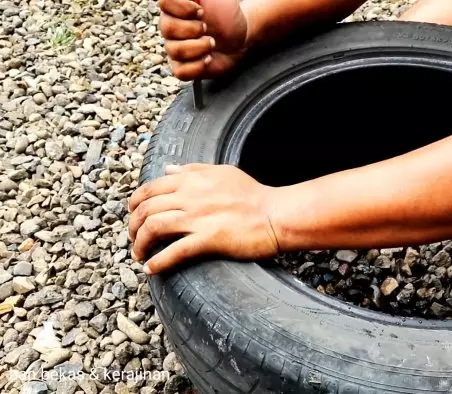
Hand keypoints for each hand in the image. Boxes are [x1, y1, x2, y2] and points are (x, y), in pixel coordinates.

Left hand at [128, 164, 279, 274]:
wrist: (276, 214)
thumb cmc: (253, 195)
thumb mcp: (223, 172)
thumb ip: (193, 170)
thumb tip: (169, 169)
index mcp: (192, 180)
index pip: (150, 189)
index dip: (134, 204)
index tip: (132, 216)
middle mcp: (190, 197)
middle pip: (146, 210)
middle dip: (132, 226)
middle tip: (133, 239)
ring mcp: (198, 218)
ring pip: (154, 228)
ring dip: (140, 244)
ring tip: (139, 255)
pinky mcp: (208, 239)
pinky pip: (174, 251)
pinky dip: (158, 262)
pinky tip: (152, 269)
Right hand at [159, 0, 248, 79]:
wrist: (240, 38)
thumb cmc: (227, 15)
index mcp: (175, 7)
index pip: (164, 2)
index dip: (183, 8)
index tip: (201, 11)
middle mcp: (171, 27)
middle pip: (167, 28)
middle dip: (193, 29)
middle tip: (207, 28)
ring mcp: (175, 47)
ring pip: (175, 51)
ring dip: (199, 47)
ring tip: (212, 43)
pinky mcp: (182, 67)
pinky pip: (180, 71)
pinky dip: (198, 66)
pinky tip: (208, 58)